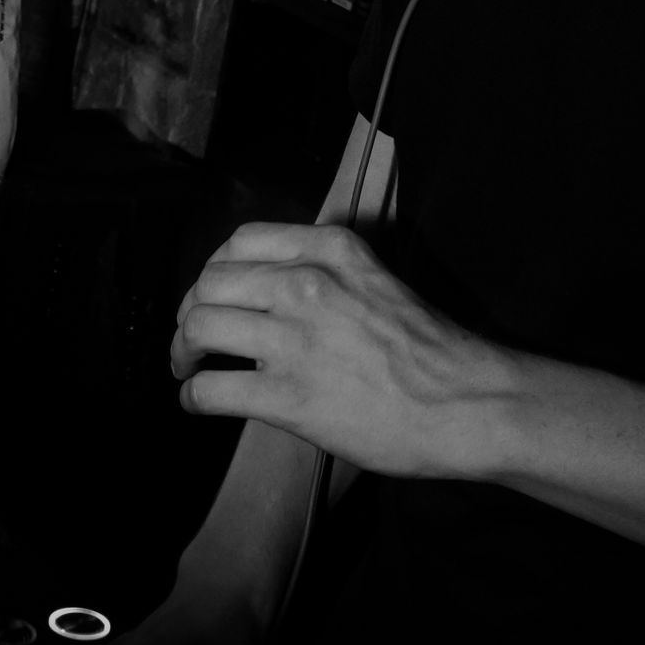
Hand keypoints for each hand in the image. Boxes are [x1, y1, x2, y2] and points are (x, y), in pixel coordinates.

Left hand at [171, 222, 512, 479]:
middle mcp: (306, 284)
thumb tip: (273, 293)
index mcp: (331, 249)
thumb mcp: (376, 279)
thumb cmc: (428, 349)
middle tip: (192, 338)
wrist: (462, 401)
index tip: (212, 293)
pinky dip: (192, 397)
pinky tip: (199, 403)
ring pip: (199, 329)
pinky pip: (210, 390)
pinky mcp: (288, 396)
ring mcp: (294, 339)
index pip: (241, 241)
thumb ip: (326, 274)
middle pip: (210, 283)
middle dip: (190, 312)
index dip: (213, 270)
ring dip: (182, 352)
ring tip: (188, 368)